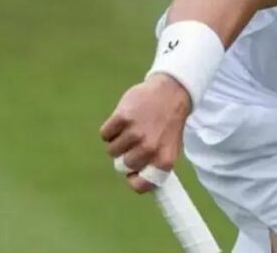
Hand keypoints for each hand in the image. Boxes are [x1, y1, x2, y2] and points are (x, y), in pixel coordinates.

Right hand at [100, 74, 191, 192]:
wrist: (171, 92)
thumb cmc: (168, 122)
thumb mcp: (169, 147)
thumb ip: (154, 164)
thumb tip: (135, 180)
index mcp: (164, 160)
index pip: (142, 185)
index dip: (134, 180)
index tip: (132, 173)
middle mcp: (150, 149)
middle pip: (122, 165)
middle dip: (125, 155)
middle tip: (135, 142)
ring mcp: (135, 133)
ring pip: (112, 150)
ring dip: (118, 141)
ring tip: (131, 129)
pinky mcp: (122, 118)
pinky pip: (105, 134)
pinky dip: (111, 129)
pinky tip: (124, 121)